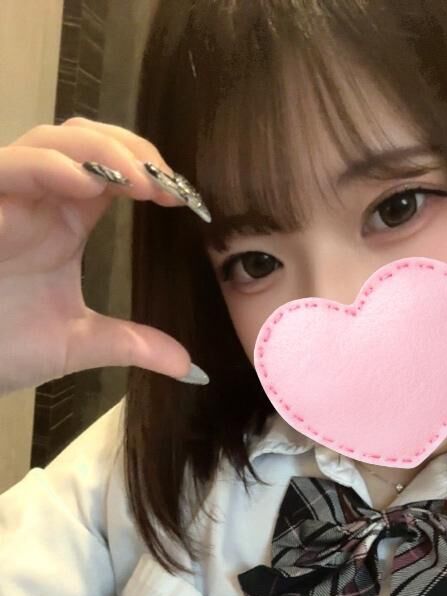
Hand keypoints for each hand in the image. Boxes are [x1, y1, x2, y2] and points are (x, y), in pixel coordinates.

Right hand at [0, 117, 208, 395]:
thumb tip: (189, 367)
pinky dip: (48, 165)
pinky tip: (86, 183)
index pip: (111, 170)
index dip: (150, 173)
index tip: (186, 200)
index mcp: (63, 221)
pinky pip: (8, 164)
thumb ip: (132, 344)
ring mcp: (3, 194)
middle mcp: (36, 198)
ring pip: (49, 139)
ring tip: (140, 179)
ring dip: (99, 150)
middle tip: (168, 182)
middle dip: (131, 149)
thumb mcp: (76, 344)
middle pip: (85, 139)